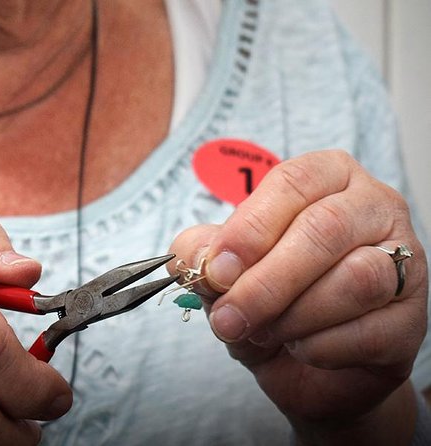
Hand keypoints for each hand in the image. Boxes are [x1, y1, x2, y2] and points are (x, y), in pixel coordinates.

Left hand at [169, 150, 427, 442]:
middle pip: (324, 230)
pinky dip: (321, 347)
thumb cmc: (268, 301)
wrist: (304, 366)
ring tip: (264, 332)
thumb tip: (196, 257)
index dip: (249, 228)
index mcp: (327, 179)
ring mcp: (404, 261)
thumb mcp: (224, 273)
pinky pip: (371, 329)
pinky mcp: (413, 318)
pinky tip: (301, 348)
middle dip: (265, 282)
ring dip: (293, 316)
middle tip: (227, 317)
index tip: (215, 270)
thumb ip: (203, 254)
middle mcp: (374, 208)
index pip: (292, 183)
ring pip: (356, 279)